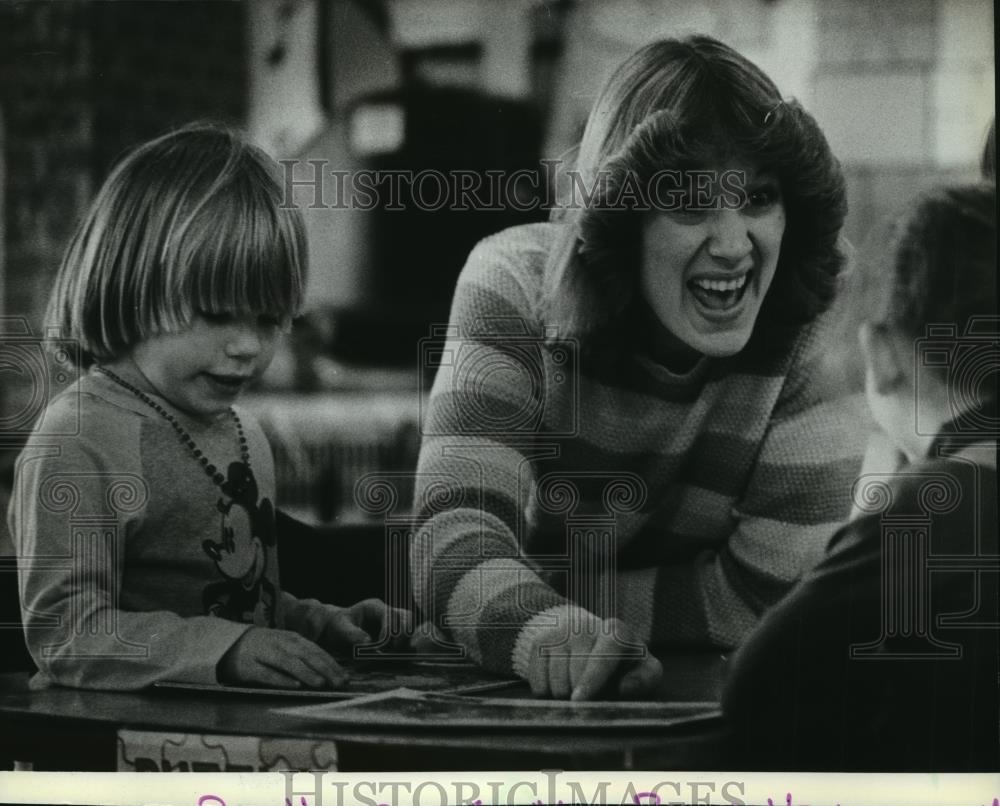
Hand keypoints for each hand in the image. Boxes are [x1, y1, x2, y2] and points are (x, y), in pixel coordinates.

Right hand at [217, 627, 345, 688]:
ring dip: (307, 673)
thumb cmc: (263, 649)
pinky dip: (281, 679)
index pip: (316, 650)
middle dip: (324, 669)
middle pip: (306, 656)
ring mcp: (263, 654)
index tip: (345, 676)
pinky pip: (267, 674)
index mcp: (291, 639)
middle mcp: (280, 643)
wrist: (227, 644)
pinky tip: (294, 685)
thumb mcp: (285, 647)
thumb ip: (303, 656)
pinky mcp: (248, 667)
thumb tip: (329, 671)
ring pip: (289, 663)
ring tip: (321, 683)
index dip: (331, 663)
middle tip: (339, 683)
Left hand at [314, 598, 413, 653]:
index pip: (391, 614)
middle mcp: (387, 613)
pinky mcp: (393, 636)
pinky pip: (406, 641)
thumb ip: (353, 634)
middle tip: (392, 652)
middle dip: (403, 636)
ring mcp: (392, 624)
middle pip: (407, 618)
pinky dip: (404, 650)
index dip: (389, 631)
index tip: (382, 646)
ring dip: (405, 644)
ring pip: (410, 629)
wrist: (335, 631)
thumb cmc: (337, 626)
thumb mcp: (341, 628)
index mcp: (374, 607)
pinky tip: (396, 659)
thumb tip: (368, 643)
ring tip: (393, 657)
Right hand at [525, 617, 662, 700]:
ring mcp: (559, 632)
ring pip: (554, 680)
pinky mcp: (539, 642)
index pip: (601, 655)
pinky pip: (537, 681)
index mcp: (615, 631)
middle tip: (593, 693)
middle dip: (581, 693)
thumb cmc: (622, 661)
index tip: (580, 700)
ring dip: (565, 694)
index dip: (591, 679)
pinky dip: (547, 691)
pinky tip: (560, 682)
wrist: (590, 639)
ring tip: (578, 685)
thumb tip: (624, 687)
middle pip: (574, 673)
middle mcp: (584, 626)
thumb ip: (645, 678)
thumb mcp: (644, 666)